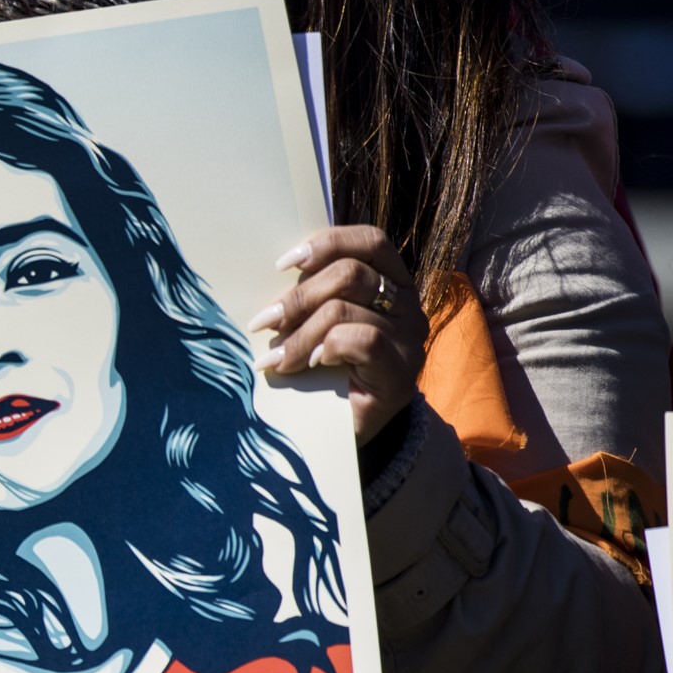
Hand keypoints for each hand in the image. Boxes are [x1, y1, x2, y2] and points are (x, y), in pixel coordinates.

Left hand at [252, 226, 423, 443]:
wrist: (342, 430)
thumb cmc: (325, 369)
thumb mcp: (318, 320)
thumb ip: (312, 292)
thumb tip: (275, 272)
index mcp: (392, 282)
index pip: (370, 242)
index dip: (327, 243)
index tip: (282, 264)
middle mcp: (408, 306)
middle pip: (350, 274)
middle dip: (297, 298)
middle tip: (263, 323)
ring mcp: (409, 339)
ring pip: (344, 310)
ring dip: (298, 334)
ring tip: (276, 358)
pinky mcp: (402, 373)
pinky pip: (362, 340)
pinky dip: (326, 347)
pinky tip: (310, 364)